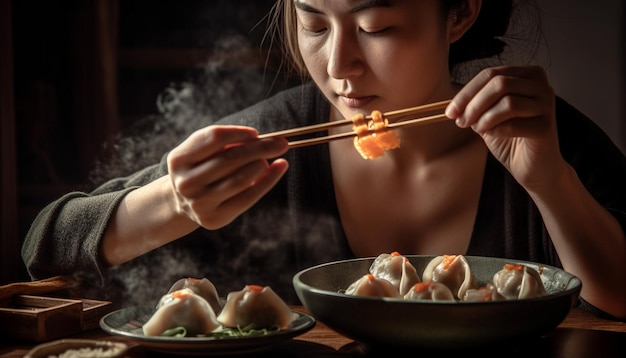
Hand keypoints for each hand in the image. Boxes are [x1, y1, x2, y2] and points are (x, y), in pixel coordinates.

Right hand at [167, 125, 288, 228]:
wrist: (183, 202)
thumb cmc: (200, 168)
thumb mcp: (203, 151)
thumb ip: (226, 143)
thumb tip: (262, 140)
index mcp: (179, 159)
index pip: (214, 138)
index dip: (238, 133)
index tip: (255, 133)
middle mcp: (186, 183)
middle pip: (230, 159)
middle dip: (260, 148)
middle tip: (282, 142)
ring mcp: (200, 203)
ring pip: (240, 179)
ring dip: (262, 164)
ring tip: (273, 157)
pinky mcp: (215, 218)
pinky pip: (249, 197)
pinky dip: (269, 180)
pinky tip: (280, 167)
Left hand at [446, 65, 564, 189]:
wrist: (533, 167)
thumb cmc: (511, 139)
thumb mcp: (489, 115)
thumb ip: (476, 104)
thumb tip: (454, 107)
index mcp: (527, 76)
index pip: (491, 74)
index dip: (466, 93)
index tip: (450, 112)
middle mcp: (541, 86)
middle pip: (499, 84)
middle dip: (474, 105)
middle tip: (462, 122)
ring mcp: (547, 105)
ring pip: (508, 103)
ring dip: (484, 119)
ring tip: (478, 129)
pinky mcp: (545, 126)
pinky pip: (513, 124)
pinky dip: (496, 131)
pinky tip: (493, 136)